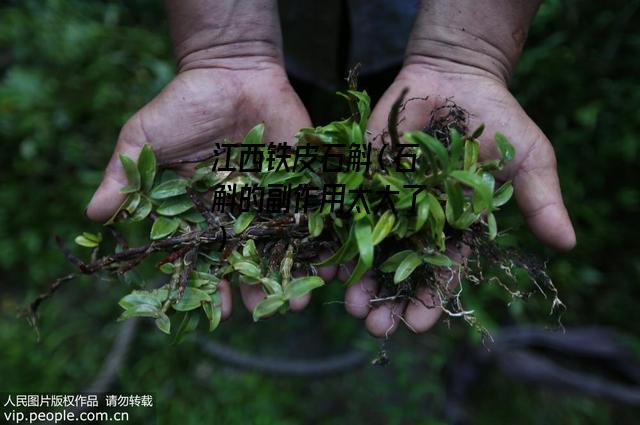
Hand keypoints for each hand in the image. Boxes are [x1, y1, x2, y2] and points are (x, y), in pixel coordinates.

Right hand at [86, 59, 312, 318]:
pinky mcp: (302, 180)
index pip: (207, 259)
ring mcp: (273, 199)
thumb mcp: (143, 140)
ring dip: (294, 272)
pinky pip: (315, 213)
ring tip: (302, 299)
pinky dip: (324, 236)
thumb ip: (124, 177)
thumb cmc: (182, 105)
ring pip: (285, 245)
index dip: (213, 286)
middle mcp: (240, 214)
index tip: (220, 310)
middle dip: (259, 287)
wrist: (230, 69)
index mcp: (203, 214)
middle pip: (251, 260)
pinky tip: (332, 262)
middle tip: (270, 311)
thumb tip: (91, 215)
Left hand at [343, 63, 575, 336]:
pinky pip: (345, 207)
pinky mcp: (364, 174)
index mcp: (454, 227)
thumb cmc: (498, 119)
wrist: (457, 77)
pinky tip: (323, 259)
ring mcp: (388, 199)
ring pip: (368, 246)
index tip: (417, 325)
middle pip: (399, 268)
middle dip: (386, 299)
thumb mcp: (528, 160)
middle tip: (373, 326)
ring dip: (357, 276)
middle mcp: (417, 220)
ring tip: (347, 302)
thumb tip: (567, 243)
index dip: (430, 298)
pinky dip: (334, 232)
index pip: (441, 271)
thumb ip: (540, 200)